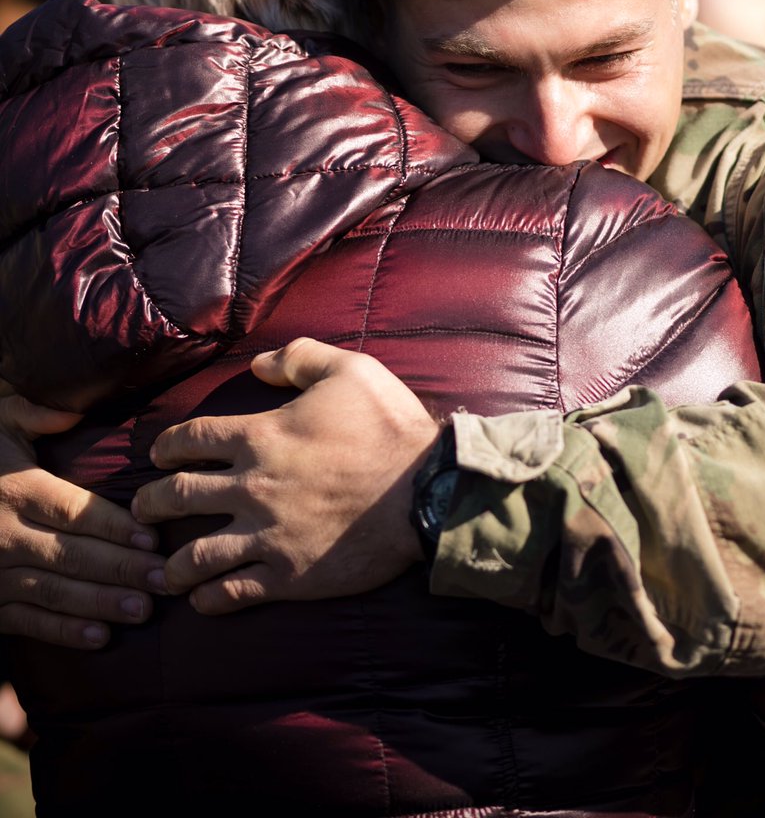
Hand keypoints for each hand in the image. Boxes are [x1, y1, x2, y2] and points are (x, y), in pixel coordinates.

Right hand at [0, 392, 164, 649]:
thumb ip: (36, 414)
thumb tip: (72, 414)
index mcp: (16, 489)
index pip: (73, 510)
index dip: (115, 526)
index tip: (154, 538)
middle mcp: (3, 533)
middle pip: (72, 554)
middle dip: (122, 569)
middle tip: (167, 579)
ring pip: (54, 590)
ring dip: (100, 603)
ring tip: (144, 610)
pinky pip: (26, 621)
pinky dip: (62, 632)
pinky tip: (101, 638)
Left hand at [132, 338, 439, 614]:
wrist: (428, 492)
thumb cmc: (390, 428)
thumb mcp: (350, 370)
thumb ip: (299, 357)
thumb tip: (257, 363)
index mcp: (260, 437)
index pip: (189, 441)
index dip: (167, 447)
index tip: (161, 456)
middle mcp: (252, 487)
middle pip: (176, 498)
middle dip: (151, 504)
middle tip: (144, 510)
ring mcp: (267, 535)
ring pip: (194, 555)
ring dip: (172, 563)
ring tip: (165, 568)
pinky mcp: (288, 575)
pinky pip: (231, 593)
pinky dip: (209, 598)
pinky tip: (203, 598)